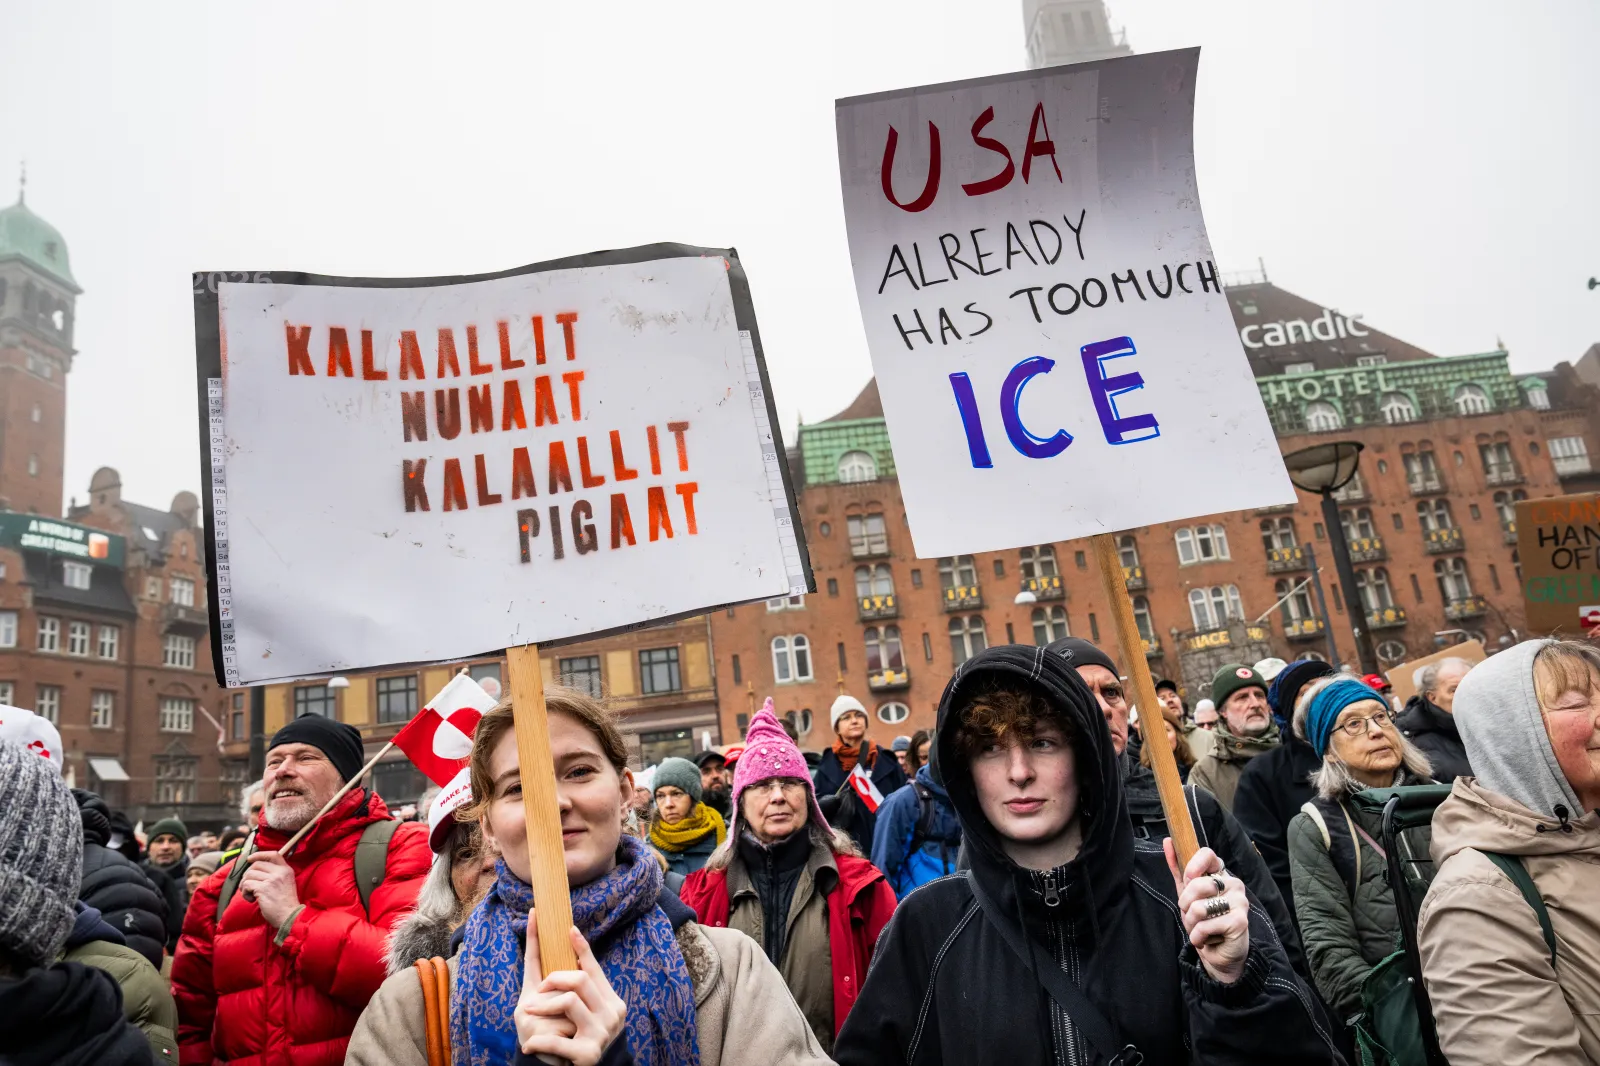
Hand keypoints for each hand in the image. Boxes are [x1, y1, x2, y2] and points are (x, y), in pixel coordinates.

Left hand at [238, 851, 299, 929]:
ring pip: (249, 874)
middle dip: (248, 874)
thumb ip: (276, 875)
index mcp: (286, 870)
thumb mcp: (286, 883)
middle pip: (256, 865)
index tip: (250, 859)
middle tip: (249, 886)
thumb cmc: (285, 903)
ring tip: (250, 894)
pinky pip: (247, 885)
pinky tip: (251, 899)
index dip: (259, 854)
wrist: (289, 916)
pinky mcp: (263, 889)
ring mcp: (271, 880)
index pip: (273, 854)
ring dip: (245, 885)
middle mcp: (279, 872)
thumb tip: (256, 870)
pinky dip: (245, 893)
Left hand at [515, 908, 626, 1065]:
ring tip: (528, 1013)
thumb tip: (570, 957)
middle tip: (539, 988)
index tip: (569, 929)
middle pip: (579, 979)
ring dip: (543, 1006)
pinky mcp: (588, 1054)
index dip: (581, 948)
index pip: (594, 969)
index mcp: (611, 1001)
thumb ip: (582, 992)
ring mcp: (602, 1034)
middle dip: (554, 978)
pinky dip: (539, 1042)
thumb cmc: (580, 1041)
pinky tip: (530, 1046)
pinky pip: (556, 1040)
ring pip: (569, 1001)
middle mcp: (612, 1014)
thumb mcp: (586, 1014)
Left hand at [1164, 841, 1248, 984]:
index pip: (1208, 854)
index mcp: (1221, 874)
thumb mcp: (1186, 893)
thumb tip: (1168, 841)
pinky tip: (1208, 939)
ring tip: (1201, 928)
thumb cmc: (1203, 921)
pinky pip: (1205, 926)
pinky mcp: (1240, 921)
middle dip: (1186, 905)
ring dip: (1192, 924)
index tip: (1188, 880)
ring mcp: (1240, 902)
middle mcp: (1234, 884)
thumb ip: (1178, 868)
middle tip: (1194, 916)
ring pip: (1199, 908)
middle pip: (1198, 884)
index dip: (1192, 867)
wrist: (1217, 954)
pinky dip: (1198, 937)